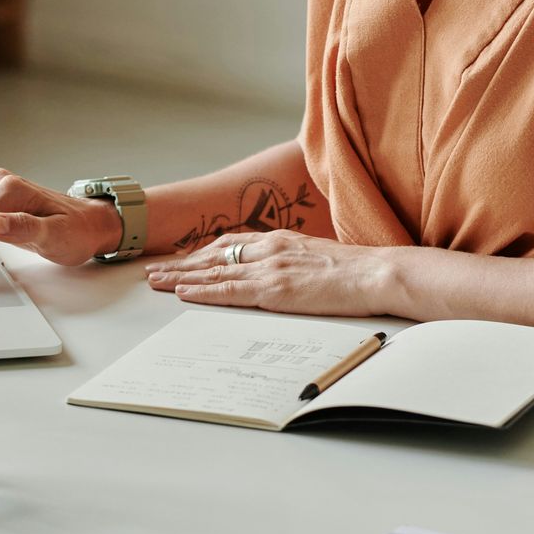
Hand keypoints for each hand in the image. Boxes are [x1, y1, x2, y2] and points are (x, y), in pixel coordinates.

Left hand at [143, 230, 391, 317]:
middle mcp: (270, 248)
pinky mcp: (274, 289)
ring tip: (156, 283)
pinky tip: (183, 293)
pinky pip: (229, 291)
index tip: (183, 259)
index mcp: (281, 240)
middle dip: (182, 263)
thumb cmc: (357, 270)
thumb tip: (287, 275)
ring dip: (181, 277)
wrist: (377, 273)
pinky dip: (202, 292)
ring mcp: (270, 268)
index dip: (202, 252)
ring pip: (214, 272)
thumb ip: (296, 261)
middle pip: (214, 255)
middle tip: (155, 270)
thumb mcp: (319, 256)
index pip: (231, 243)